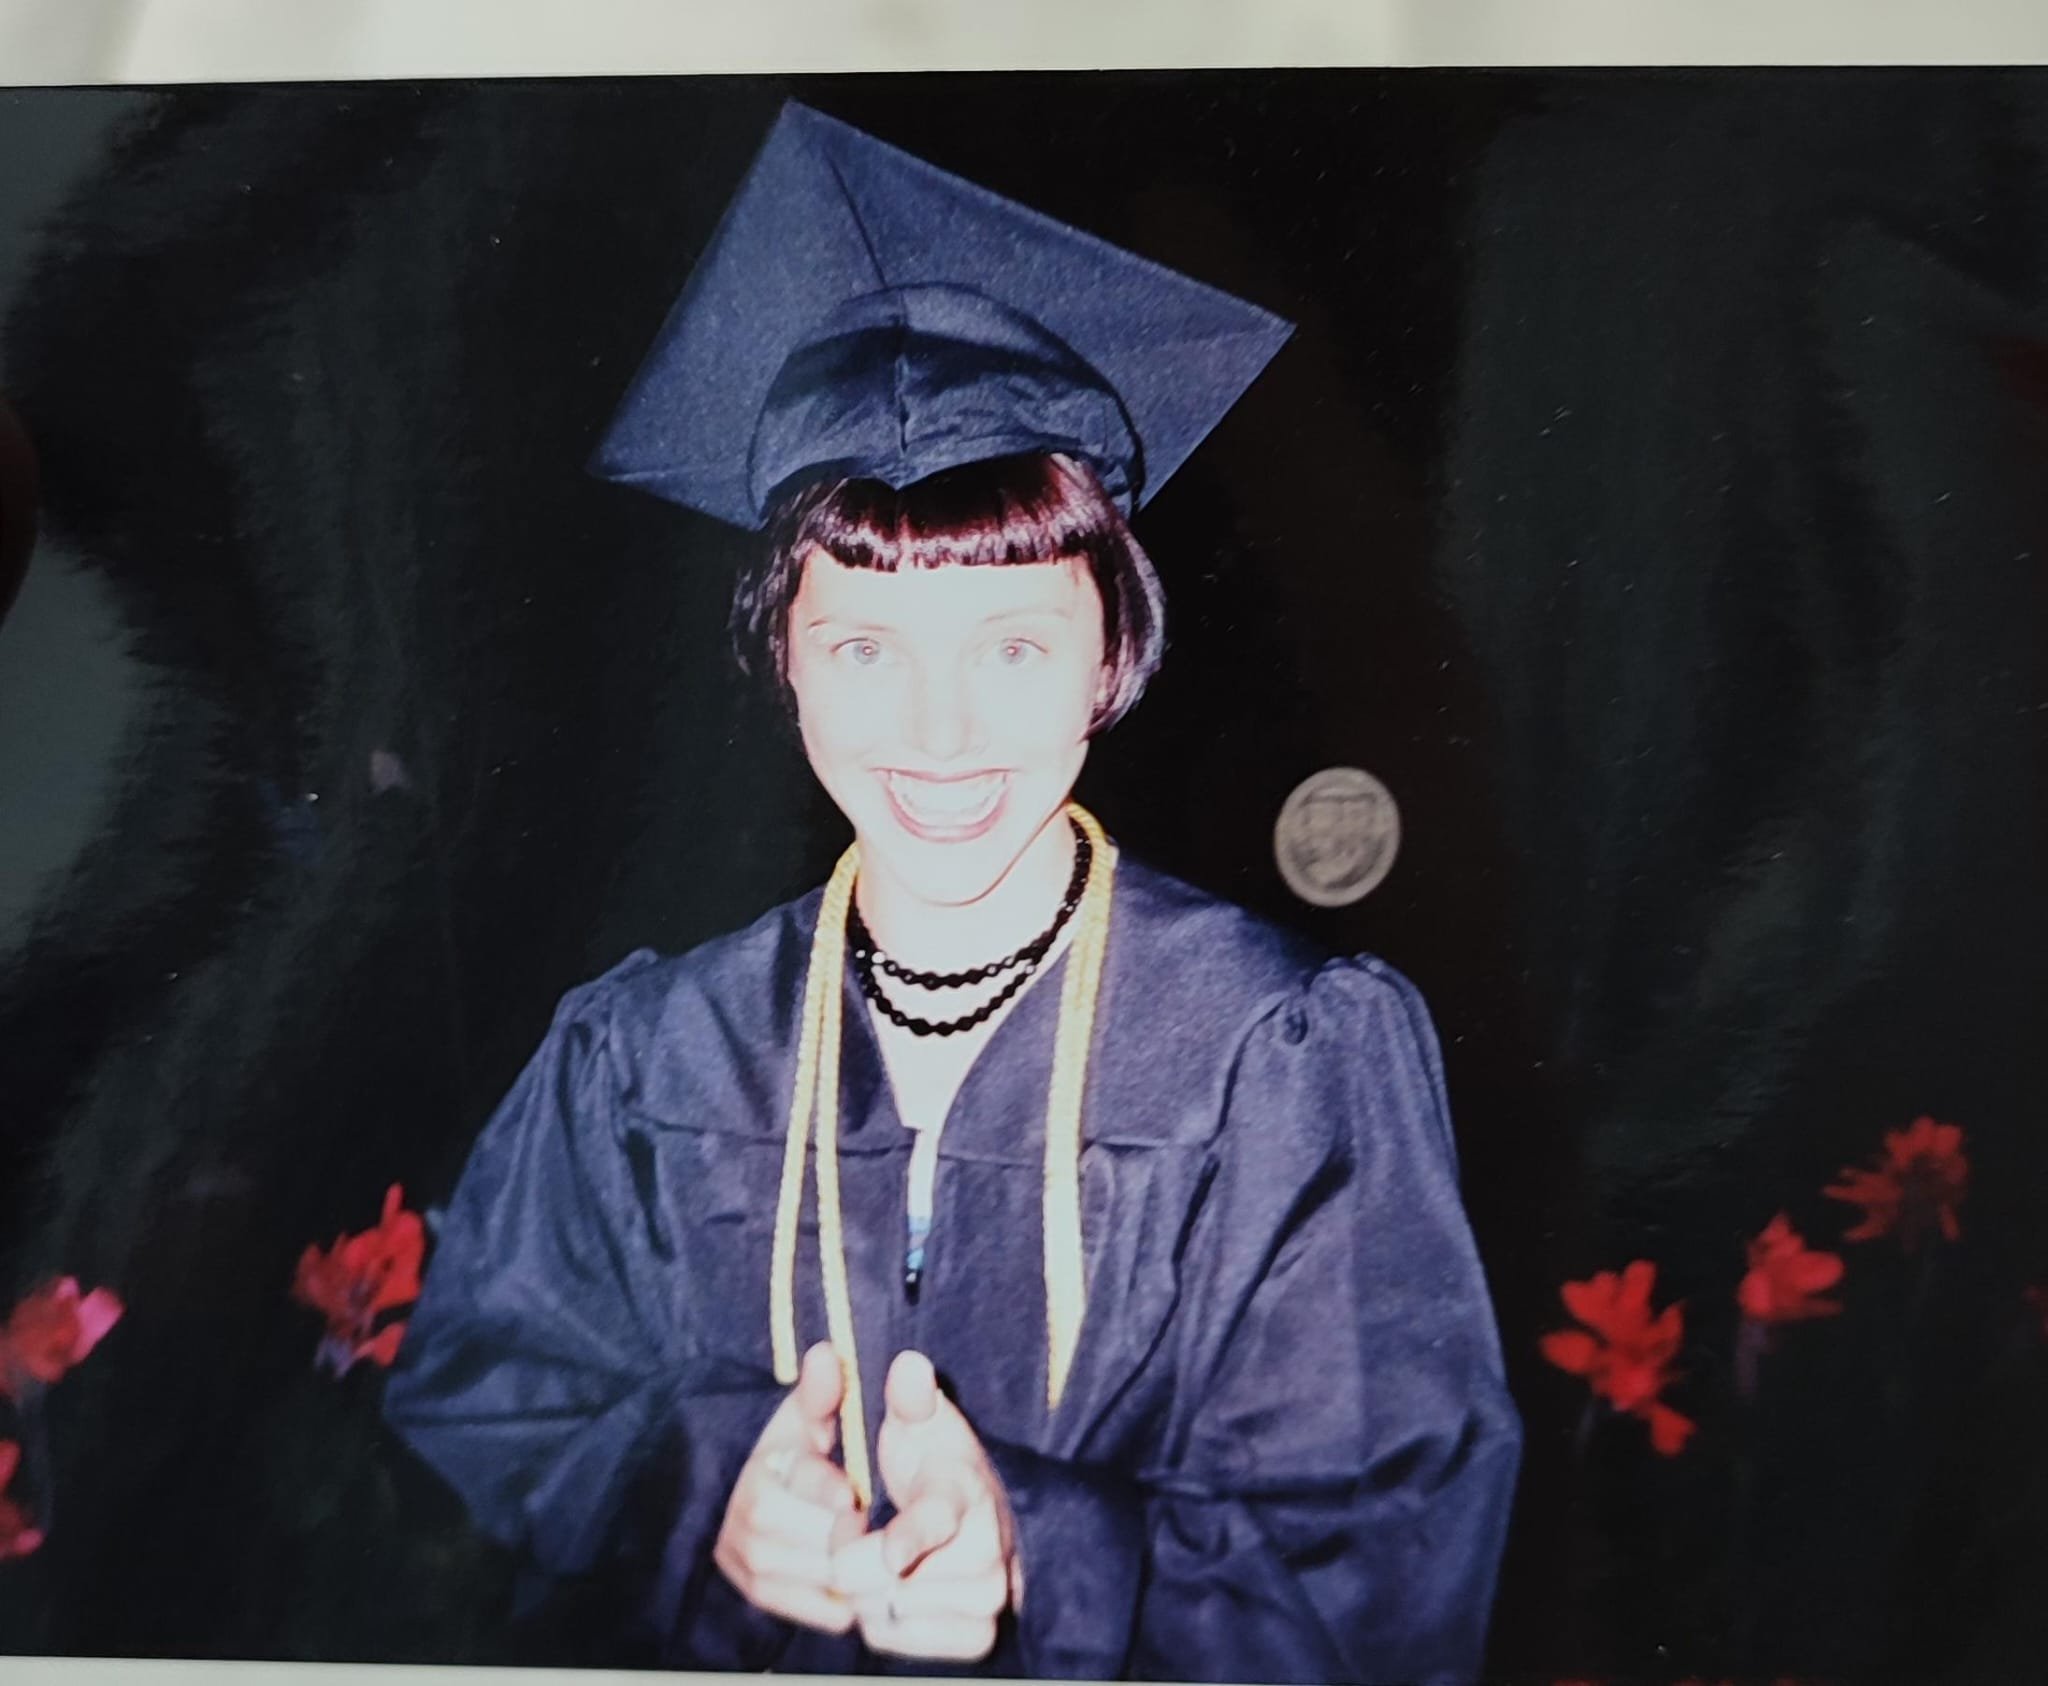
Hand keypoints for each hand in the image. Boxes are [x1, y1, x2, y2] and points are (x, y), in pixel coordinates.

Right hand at [715, 1341, 865, 1631]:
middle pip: (820, 1536)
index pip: (801, 1483)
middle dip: (852, 1528)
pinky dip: (846, 1599)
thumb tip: (826, 1354)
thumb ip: (820, 1393)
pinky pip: (822, 1608)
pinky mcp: (762, 1595)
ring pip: (825, 1575)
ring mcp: (751, 1561)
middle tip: (873, 1521)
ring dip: (855, 1566)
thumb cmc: (797, 1452)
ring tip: (874, 1547)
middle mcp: (747, 1519)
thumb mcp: (806, 1417)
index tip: (852, 1493)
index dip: (830, 1489)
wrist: (760, 1503)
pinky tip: (862, 1580)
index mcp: (764, 1467)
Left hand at [830, 1349, 1019, 1660]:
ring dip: (863, 1590)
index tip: (890, 1552)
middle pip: (885, 1578)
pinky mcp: (975, 1637)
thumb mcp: (921, 1425)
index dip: (910, 1535)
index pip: (936, 1519)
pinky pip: (892, 1639)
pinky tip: (890, 1590)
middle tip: (852, 1533)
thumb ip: (910, 1399)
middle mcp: (986, 1553)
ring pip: (883, 1612)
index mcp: (965, 1492)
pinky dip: (878, 1620)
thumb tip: (908, 1366)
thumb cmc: (935, 1467)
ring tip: (875, 1559)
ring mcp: (985, 1599)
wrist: (981, 1521)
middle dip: (852, 1558)